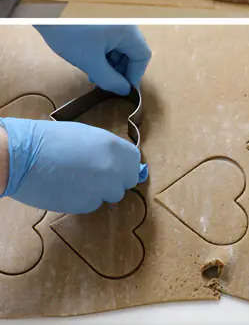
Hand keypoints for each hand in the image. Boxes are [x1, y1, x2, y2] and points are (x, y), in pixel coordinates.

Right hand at [0, 117, 146, 213]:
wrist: (21, 156)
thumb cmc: (51, 140)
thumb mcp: (88, 136)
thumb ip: (108, 150)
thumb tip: (120, 162)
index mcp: (114, 147)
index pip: (134, 163)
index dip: (125, 166)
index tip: (116, 167)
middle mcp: (113, 169)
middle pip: (127, 182)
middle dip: (115, 180)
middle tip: (96, 175)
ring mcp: (100, 189)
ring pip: (111, 195)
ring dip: (100, 190)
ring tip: (78, 180)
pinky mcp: (84, 205)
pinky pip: (92, 204)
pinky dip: (84, 199)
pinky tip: (68, 188)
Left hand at [35, 25, 151, 95]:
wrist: (47, 13)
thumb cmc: (70, 34)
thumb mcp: (90, 62)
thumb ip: (109, 79)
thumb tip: (123, 90)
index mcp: (128, 32)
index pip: (142, 56)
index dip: (134, 75)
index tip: (123, 89)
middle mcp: (125, 24)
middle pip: (132, 52)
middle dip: (121, 70)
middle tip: (107, 83)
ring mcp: (114, 22)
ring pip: (121, 47)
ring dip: (112, 63)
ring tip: (96, 74)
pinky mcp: (103, 22)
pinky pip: (112, 41)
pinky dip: (105, 53)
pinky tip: (92, 61)